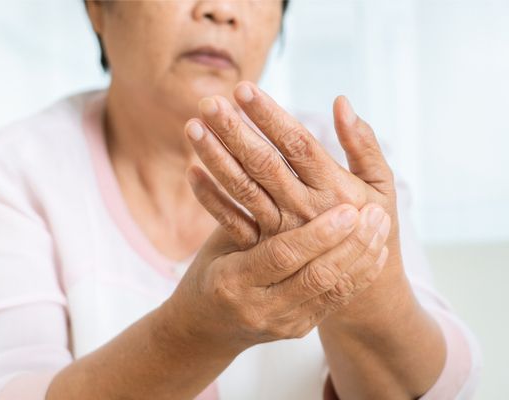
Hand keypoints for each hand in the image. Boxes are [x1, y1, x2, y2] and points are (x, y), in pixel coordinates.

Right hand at [164, 201, 389, 355]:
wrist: (204, 329)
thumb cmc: (207, 274)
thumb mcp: (217, 244)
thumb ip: (248, 219)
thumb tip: (278, 173)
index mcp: (232, 282)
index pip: (283, 256)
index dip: (317, 234)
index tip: (347, 209)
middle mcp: (260, 308)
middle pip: (317, 276)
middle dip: (352, 243)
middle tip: (376, 213)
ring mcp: (283, 324)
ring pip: (333, 291)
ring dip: (362, 257)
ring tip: (382, 226)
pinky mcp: (299, 329)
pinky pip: (335, 301)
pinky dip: (359, 275)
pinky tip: (376, 251)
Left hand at [184, 81, 405, 324]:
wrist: (361, 289)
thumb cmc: (372, 225)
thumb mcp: (381, 186)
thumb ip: (363, 144)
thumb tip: (341, 101)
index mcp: (334, 188)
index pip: (297, 144)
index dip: (269, 117)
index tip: (243, 89)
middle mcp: (304, 208)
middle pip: (264, 164)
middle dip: (235, 130)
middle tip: (207, 101)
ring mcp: (281, 231)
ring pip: (243, 189)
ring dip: (216, 158)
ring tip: (192, 127)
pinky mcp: (265, 249)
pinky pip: (233, 223)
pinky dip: (210, 199)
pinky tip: (191, 172)